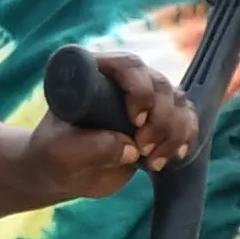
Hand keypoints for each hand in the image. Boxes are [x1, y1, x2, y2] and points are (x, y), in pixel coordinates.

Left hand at [13, 49, 196, 201]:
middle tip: (142, 149)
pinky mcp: (159, 121)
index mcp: (93, 73)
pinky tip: (170, 159)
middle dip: (160, 119)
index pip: (128, 65)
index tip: (135, 120)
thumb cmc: (52, 155)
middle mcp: (122, 80)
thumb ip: (90, 147)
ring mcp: (144, 99)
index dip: (139, 89)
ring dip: (174, 134)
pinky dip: (185, 140)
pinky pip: (187, 122)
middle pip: (160, 85)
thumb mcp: (60, 152)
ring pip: (178, 104)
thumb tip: (130, 148)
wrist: (63, 173)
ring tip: (152, 162)